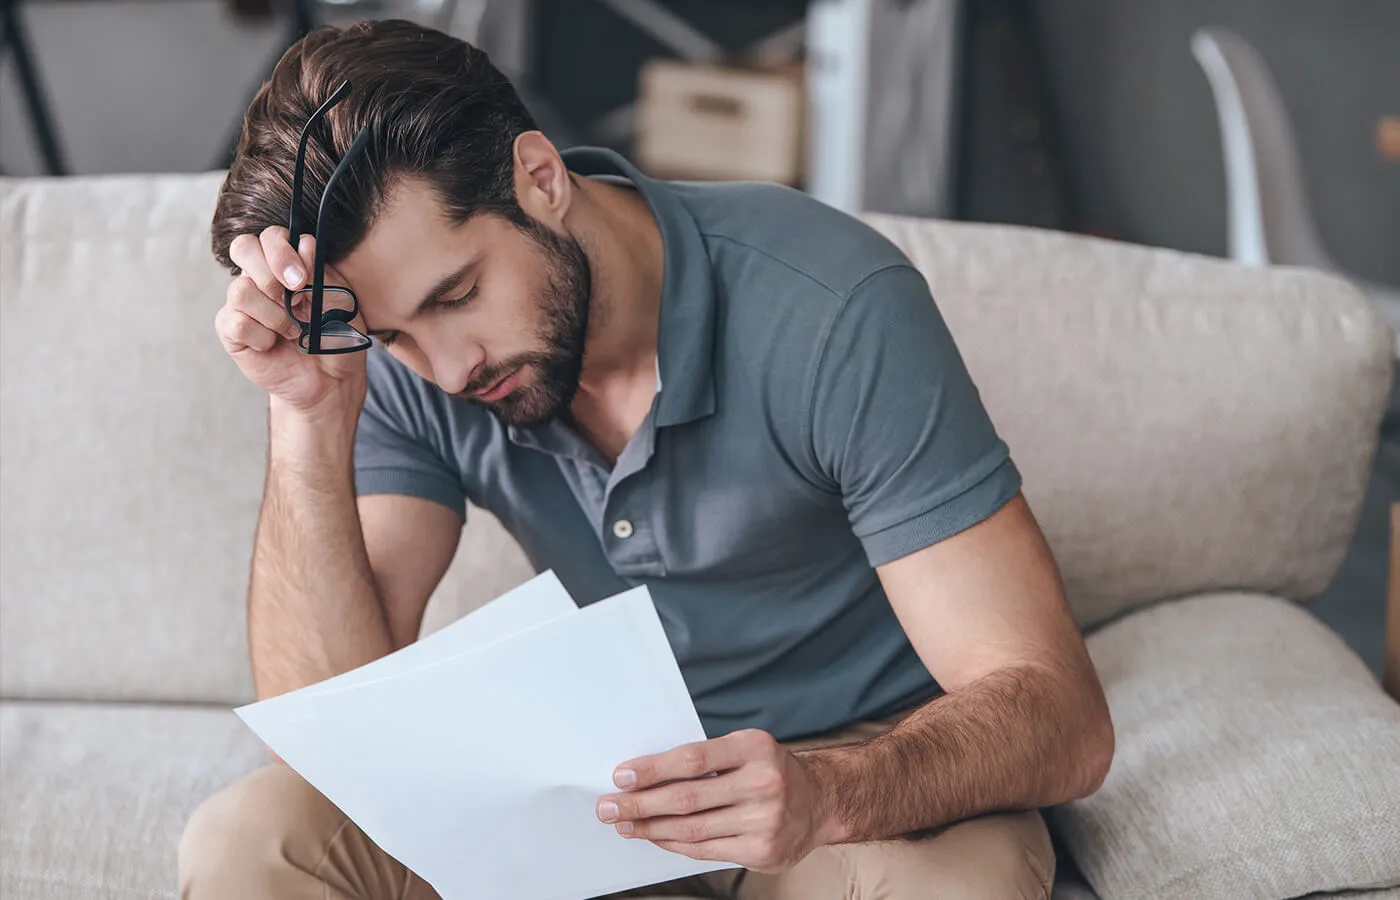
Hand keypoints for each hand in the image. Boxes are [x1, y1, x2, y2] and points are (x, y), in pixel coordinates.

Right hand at [215, 226, 367, 415]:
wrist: (330, 379)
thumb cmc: (336, 336)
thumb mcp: (340, 303)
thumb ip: (320, 273)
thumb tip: (304, 243)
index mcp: (288, 264)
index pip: (271, 236)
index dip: (281, 250)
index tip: (302, 278)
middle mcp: (261, 278)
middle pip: (243, 247)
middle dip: (268, 271)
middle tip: (292, 296)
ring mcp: (243, 303)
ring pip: (240, 290)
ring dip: (273, 314)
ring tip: (294, 332)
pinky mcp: (232, 330)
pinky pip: (235, 322)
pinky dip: (261, 336)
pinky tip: (274, 345)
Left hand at [596, 729, 841, 873]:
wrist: (821, 801)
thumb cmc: (770, 770)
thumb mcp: (746, 749)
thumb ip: (705, 759)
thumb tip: (645, 776)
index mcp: (754, 747)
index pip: (692, 759)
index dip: (652, 769)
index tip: (620, 776)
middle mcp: (763, 783)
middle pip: (686, 797)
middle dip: (639, 804)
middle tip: (607, 806)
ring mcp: (764, 820)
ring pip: (691, 828)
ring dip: (650, 828)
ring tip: (624, 824)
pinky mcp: (762, 850)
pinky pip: (705, 849)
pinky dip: (674, 843)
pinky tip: (655, 837)